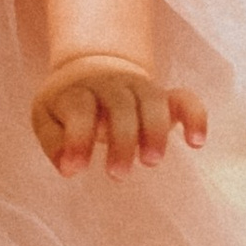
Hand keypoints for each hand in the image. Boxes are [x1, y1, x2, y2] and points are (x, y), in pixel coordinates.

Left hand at [32, 52, 208, 177]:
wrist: (94, 70)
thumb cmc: (68, 106)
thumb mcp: (48, 119)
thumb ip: (54, 143)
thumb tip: (67, 168)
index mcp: (79, 91)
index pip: (79, 109)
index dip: (77, 139)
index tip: (74, 170)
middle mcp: (112, 86)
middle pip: (121, 106)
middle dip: (122, 140)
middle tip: (117, 175)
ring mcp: (141, 88)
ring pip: (153, 101)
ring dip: (156, 131)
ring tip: (151, 162)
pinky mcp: (165, 97)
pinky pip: (185, 99)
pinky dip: (195, 116)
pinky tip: (196, 142)